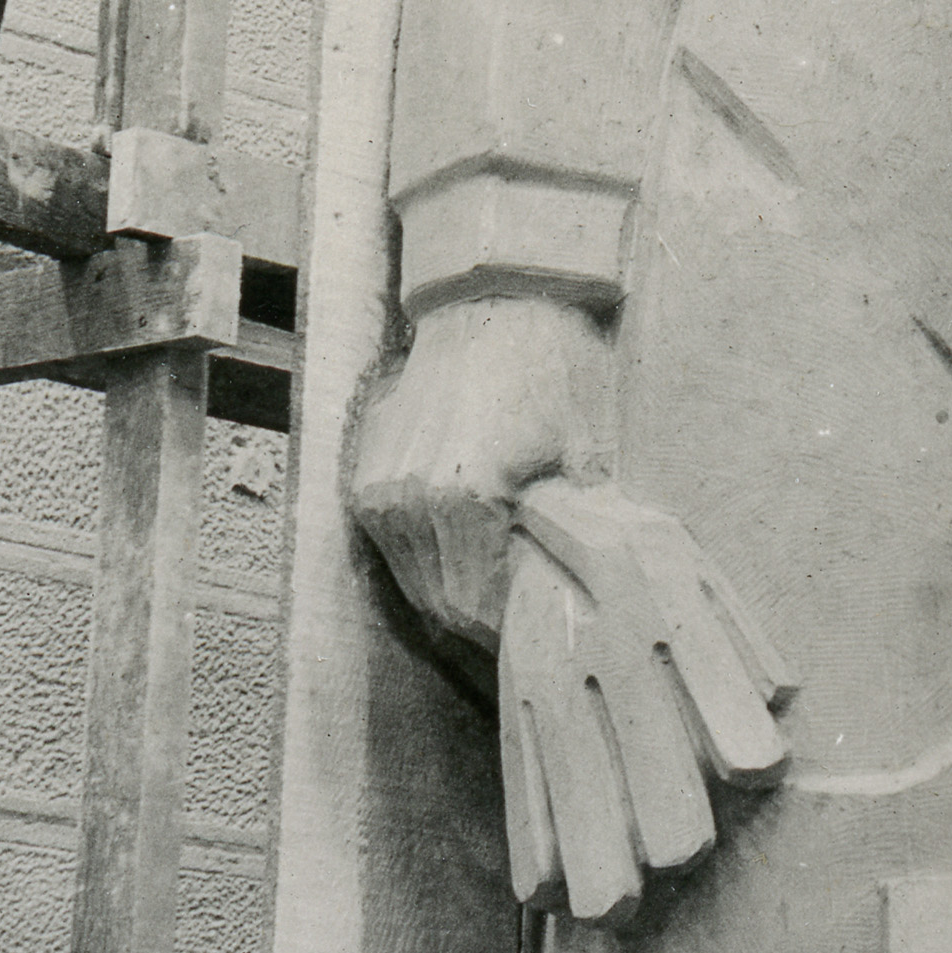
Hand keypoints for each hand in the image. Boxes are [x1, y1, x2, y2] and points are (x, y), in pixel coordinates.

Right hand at [349, 293, 615, 645]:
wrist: (497, 310)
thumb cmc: (552, 377)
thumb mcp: (583, 457)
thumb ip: (572, 532)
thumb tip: (579, 595)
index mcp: (472, 497)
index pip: (479, 604)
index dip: (503, 632)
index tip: (527, 642)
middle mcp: (416, 497)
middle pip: (440, 601)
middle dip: (477, 624)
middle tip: (512, 635)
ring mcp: (384, 487)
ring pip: (411, 578)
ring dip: (446, 596)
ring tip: (488, 604)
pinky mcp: (368, 475)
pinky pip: (392, 543)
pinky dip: (422, 559)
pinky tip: (458, 561)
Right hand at [498, 481, 792, 928]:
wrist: (522, 526)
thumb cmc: (639, 562)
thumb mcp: (692, 566)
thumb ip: (741, 634)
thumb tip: (782, 695)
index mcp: (657, 592)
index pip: (699, 660)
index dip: (729, 716)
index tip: (760, 769)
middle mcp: (600, 637)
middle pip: (633, 729)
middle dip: (659, 797)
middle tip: (685, 853)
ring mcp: (546, 675)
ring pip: (570, 769)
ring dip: (589, 845)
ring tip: (614, 910)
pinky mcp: (511, 708)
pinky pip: (518, 778)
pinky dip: (531, 839)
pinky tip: (547, 896)